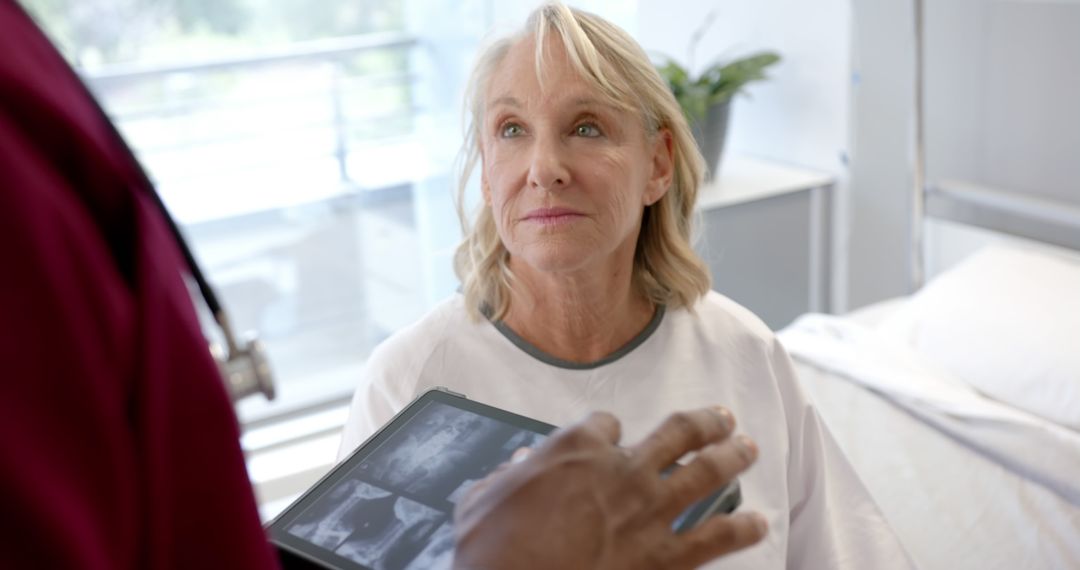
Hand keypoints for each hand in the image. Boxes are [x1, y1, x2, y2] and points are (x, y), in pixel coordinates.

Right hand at [452, 407, 766, 569]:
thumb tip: (518, 465)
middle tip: (722, 417)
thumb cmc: (493, 553)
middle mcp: (623, 470)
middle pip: (677, 433)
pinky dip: (742, 529)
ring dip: (733, 456)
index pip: (604, 423)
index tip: (609, 437)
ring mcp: (650, 512)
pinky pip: (715, 537)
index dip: (608, 430)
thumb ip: (505, 477)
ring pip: (706, 472)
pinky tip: (759, 523)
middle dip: (704, 422)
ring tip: (749, 447)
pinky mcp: (667, 557)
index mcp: (577, 448)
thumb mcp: (481, 501)